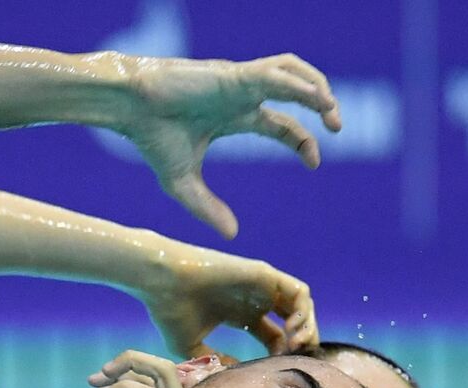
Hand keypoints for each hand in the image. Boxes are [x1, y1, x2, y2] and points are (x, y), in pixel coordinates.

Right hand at [119, 53, 340, 237]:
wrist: (130, 110)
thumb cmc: (151, 139)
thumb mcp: (183, 184)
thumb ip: (208, 209)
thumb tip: (234, 235)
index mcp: (234, 116)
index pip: (281, 125)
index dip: (302, 142)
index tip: (315, 163)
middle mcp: (242, 96)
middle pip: (295, 93)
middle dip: (322, 106)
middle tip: (337, 128)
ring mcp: (239, 81)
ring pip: (292, 73)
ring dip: (317, 86)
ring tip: (331, 110)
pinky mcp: (234, 75)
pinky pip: (277, 74)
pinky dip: (300, 83)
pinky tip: (316, 99)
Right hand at [139, 247, 318, 358]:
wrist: (162, 283)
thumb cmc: (170, 312)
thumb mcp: (191, 346)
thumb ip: (213, 360)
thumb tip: (234, 373)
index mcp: (240, 314)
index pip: (275, 336)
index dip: (282, 354)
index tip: (275, 368)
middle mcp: (253, 300)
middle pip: (293, 322)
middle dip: (301, 342)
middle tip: (295, 358)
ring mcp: (261, 286)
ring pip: (300, 307)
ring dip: (306, 328)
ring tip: (296, 345)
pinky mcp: (265, 275)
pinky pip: (299, 293)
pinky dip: (303, 312)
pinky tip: (292, 330)